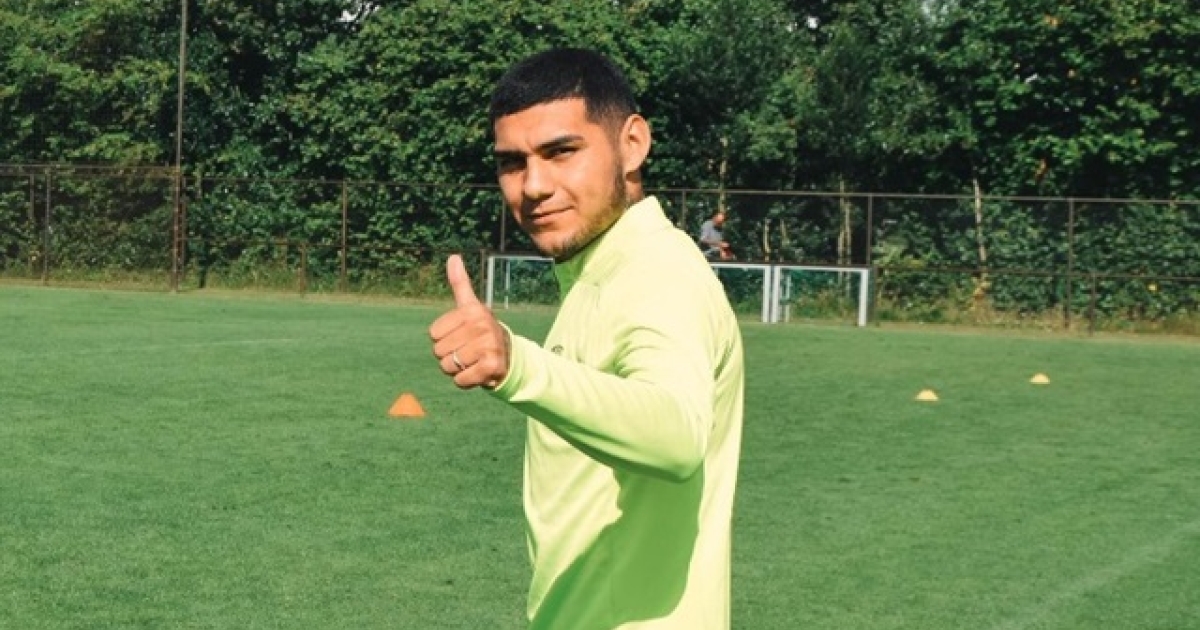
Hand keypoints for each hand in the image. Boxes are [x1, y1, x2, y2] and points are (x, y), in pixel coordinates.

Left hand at [429, 255, 509, 388]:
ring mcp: (489, 345)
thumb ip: (460, 283)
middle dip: (449, 355)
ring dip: (456, 369)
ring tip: (471, 361)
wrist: (508, 356)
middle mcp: (482, 325)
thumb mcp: (470, 306)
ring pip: (448, 366)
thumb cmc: (480, 330)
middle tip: (467, 350)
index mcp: (472, 310)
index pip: (433, 333)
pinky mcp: (492, 366)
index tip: (460, 335)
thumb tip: (453, 257)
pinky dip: (465, 381)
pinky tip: (477, 372)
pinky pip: (460, 380)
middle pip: (439, 351)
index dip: (443, 338)